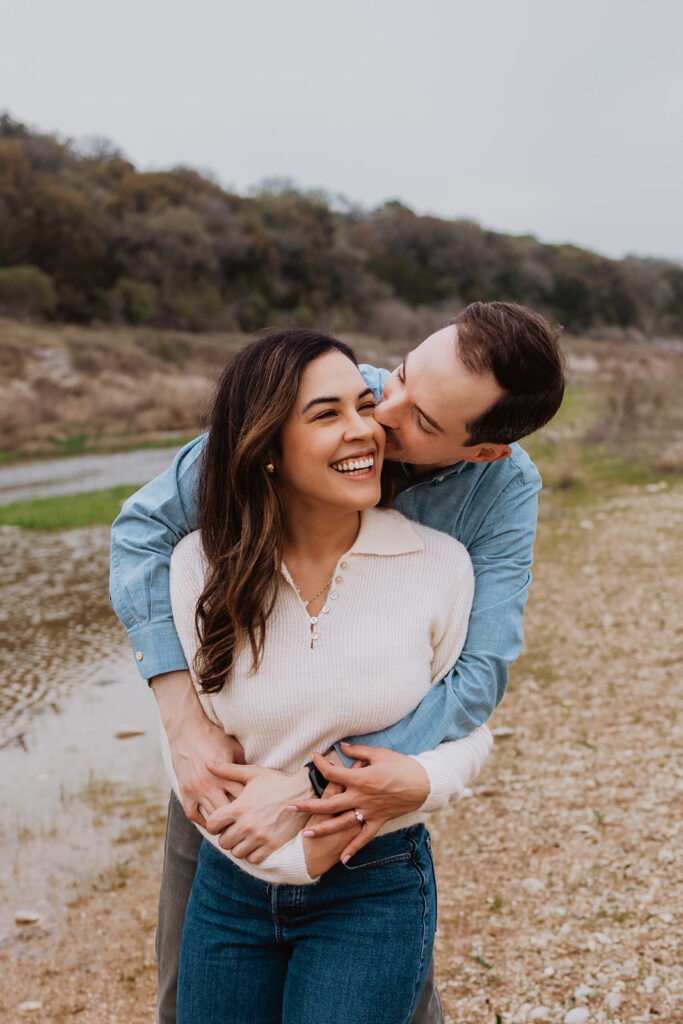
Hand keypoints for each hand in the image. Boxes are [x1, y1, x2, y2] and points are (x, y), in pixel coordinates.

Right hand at [152, 670, 244, 825]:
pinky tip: (211, 824)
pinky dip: (202, 821)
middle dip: (239, 821)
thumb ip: (244, 766)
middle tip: (248, 827)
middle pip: (228, 812)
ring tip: (233, 830)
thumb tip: (259, 780)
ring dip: (222, 825)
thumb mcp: (235, 748)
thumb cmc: (214, 737)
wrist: (186, 730)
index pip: (243, 798)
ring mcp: (197, 790)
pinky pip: (193, 814)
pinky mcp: (185, 792)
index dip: (253, 808)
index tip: (260, 813)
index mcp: (226, 774)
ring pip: (211, 817)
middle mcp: (211, 785)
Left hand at [202, 762, 313, 863]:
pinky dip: (252, 853)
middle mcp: (247, 825)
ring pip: (237, 852)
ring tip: (245, 836)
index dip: (214, 824)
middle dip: (226, 835)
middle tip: (234, 828)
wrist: (303, 791)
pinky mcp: (272, 846)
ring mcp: (260, 837)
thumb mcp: (252, 773)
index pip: (212, 825)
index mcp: (239, 808)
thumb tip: (207, 763)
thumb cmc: (276, 781)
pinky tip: (256, 842)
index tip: (221, 821)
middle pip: (223, 842)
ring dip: (239, 845)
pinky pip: (253, 859)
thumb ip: (228, 770)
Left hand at [289, 742, 429, 862]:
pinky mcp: (378, 821)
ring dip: (323, 829)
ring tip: (306, 835)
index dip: (320, 765)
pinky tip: (342, 859)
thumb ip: (359, 751)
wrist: (423, 784)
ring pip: (341, 823)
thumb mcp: (379, 754)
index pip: (333, 773)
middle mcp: (361, 797)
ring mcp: (369, 812)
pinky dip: (353, 848)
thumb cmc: (401, 765)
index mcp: (360, 779)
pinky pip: (363, 837)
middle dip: (308, 806)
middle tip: (290, 807)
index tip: (314, 758)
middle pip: (329, 804)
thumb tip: (342, 747)